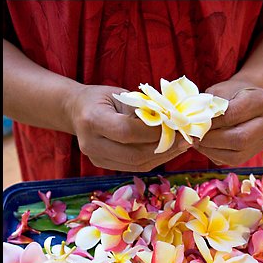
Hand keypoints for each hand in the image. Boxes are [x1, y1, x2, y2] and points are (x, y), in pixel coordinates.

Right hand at [69, 85, 189, 171]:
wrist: (76, 111)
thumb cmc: (102, 99)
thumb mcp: (120, 95)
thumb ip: (142, 110)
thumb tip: (172, 121)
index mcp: (92, 119)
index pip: (127, 132)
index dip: (154, 132)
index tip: (176, 125)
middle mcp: (91, 143)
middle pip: (133, 154)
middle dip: (163, 148)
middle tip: (185, 139)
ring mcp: (96, 158)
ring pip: (136, 165)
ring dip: (163, 157)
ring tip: (182, 146)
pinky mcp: (103, 165)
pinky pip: (134, 167)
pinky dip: (154, 159)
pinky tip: (169, 151)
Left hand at [193, 80, 262, 165]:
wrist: (249, 98)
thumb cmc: (231, 93)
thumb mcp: (219, 92)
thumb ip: (206, 108)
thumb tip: (186, 128)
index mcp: (262, 100)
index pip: (233, 115)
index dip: (211, 123)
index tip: (194, 124)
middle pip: (239, 139)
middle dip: (212, 141)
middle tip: (194, 137)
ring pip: (236, 155)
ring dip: (212, 151)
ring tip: (198, 143)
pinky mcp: (256, 151)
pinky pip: (234, 160)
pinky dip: (216, 155)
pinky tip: (207, 147)